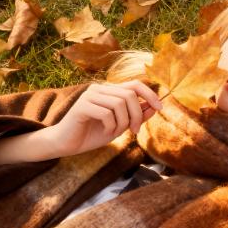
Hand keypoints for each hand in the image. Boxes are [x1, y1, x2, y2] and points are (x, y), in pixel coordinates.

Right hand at [48, 80, 162, 156]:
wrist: (67, 144)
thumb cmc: (93, 134)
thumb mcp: (120, 126)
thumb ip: (136, 116)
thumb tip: (155, 107)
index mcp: (109, 91)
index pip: (135, 84)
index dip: (150, 94)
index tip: (160, 107)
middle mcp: (100, 89)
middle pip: (129, 95)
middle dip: (137, 115)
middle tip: (134, 131)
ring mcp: (89, 95)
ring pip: (119, 103)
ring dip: (123, 122)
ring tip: (116, 132)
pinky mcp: (81, 106)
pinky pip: (106, 113)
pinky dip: (111, 126)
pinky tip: (105, 132)